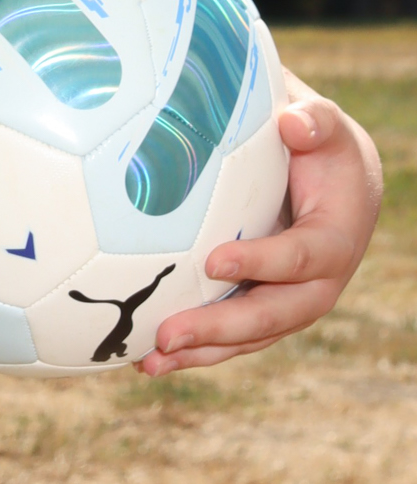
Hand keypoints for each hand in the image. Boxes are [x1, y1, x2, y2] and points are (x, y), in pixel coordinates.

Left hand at [139, 76, 382, 373]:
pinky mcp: (263, 308)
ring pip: (249, 337)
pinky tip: (146, 358)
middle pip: (273, 315)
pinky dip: (194, 349)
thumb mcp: (325, 128)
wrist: (336, 183)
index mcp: (335, 239)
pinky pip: (231, 337)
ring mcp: (290, 302)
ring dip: (200, 352)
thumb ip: (315, 122)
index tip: (214, 262)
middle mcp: (318, 283)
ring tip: (149, 361)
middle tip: (168, 334)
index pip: (300, 256)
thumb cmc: (321, 147)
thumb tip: (293, 123)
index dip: (262, 261)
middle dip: (222, 328)